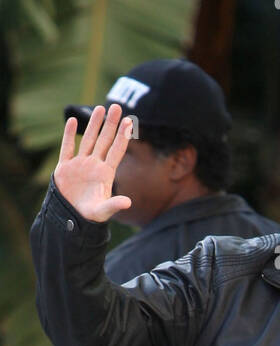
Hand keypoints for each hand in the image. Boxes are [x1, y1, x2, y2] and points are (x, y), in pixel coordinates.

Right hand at [54, 103, 133, 222]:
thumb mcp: (103, 211)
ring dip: (94, 124)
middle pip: (104, 140)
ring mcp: (80, 165)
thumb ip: (114, 205)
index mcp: (106, 174)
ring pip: (88, 140)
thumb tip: (128, 203)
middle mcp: (94, 165)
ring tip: (100, 108)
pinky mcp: (65, 167)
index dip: (122, 136)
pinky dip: (69, 135)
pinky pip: (67, 148)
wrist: (71, 219)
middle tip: (116, 106)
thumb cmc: (89, 216)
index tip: (129, 122)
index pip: (116, 151)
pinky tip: (72, 121)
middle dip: (110, 124)